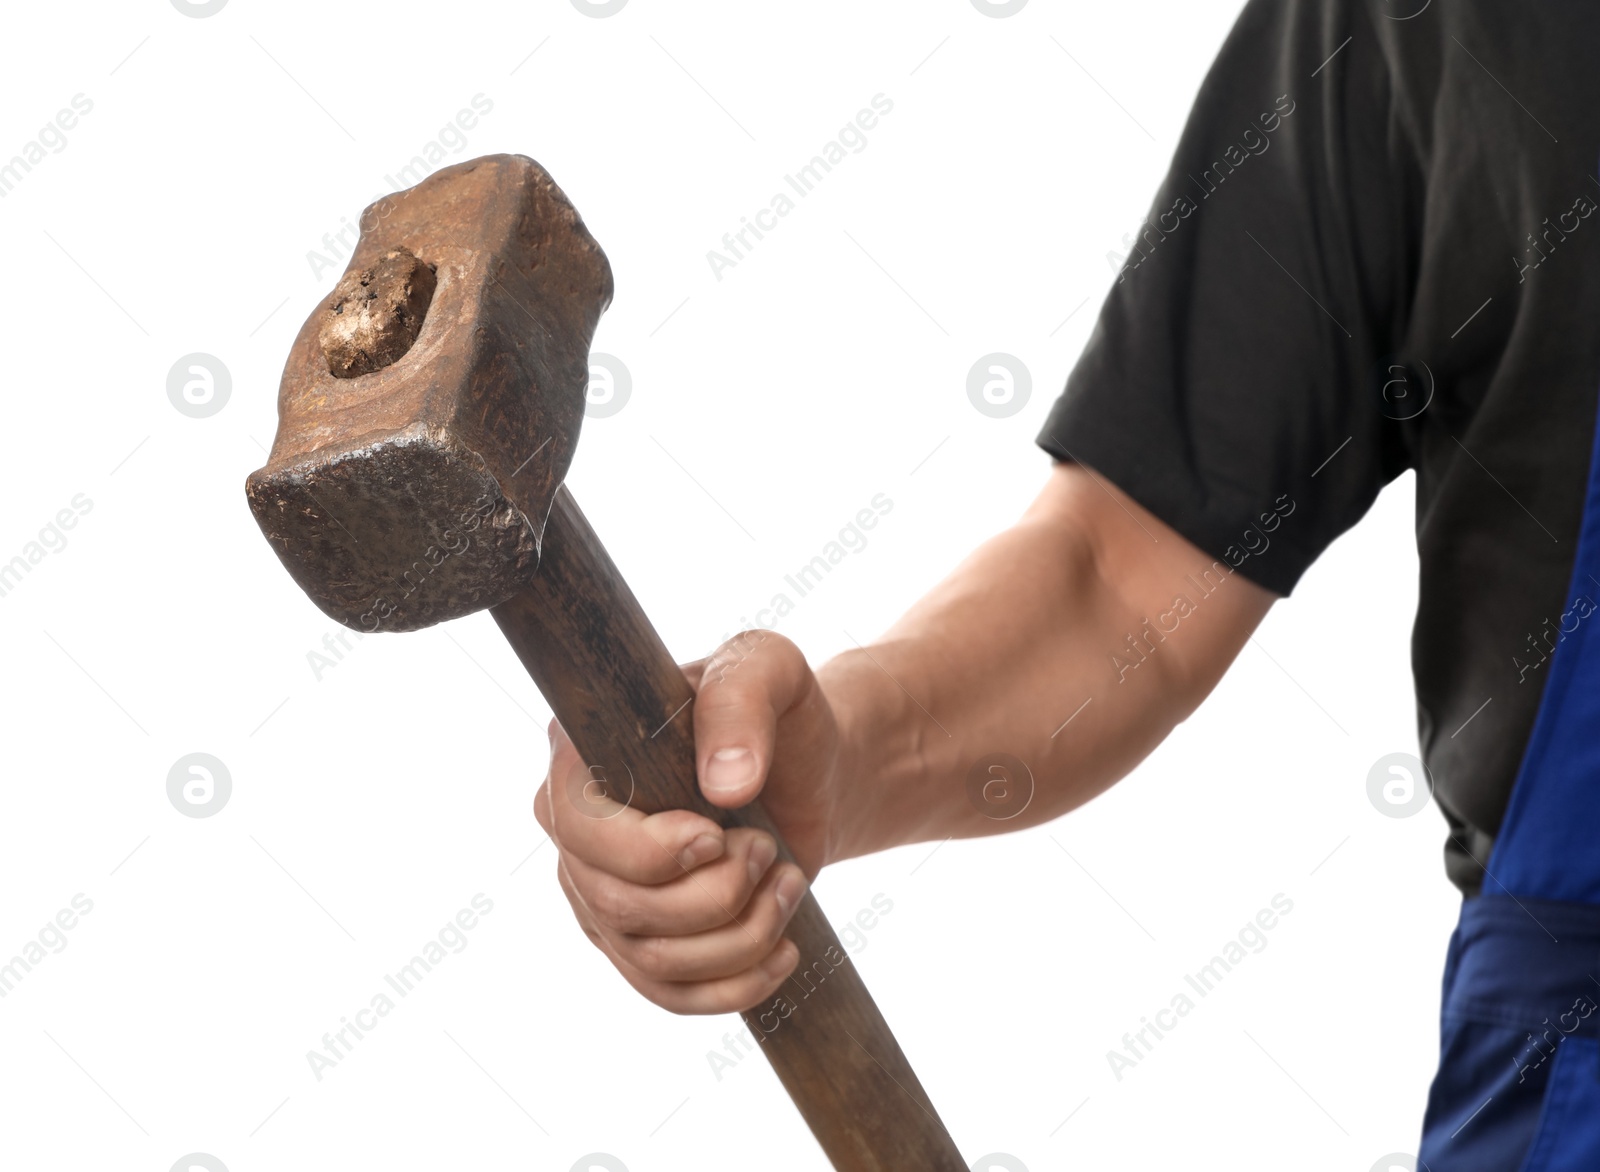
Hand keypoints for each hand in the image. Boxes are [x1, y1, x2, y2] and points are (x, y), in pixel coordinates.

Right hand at [534, 630, 843, 1013]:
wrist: (817, 773)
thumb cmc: (780, 713)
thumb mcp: (769, 670)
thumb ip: (741, 700)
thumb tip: (725, 783)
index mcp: (583, 761)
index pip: (578, 828)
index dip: (648, 850)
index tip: (715, 833)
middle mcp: (577, 836)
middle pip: (617, 906)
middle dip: (713, 892)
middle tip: (765, 848)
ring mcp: (603, 898)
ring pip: (652, 960)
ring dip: (741, 933)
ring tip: (785, 879)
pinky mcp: (642, 946)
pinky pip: (671, 997)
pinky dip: (737, 984)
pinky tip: (784, 947)